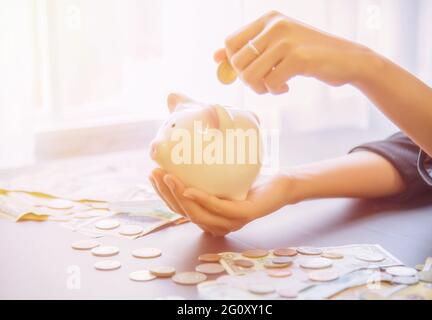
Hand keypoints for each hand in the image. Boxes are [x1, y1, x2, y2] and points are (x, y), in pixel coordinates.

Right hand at [149, 168, 291, 235]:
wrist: (279, 184)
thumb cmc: (247, 177)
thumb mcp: (218, 171)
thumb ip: (199, 163)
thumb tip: (180, 123)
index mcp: (207, 216)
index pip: (179, 208)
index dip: (162, 194)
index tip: (151, 174)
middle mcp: (215, 224)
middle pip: (183, 212)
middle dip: (165, 193)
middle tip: (154, 173)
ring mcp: (229, 222)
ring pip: (196, 213)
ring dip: (178, 195)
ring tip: (167, 177)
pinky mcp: (243, 215)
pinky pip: (218, 208)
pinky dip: (201, 199)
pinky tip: (188, 189)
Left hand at [214, 10, 371, 93]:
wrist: (348, 60)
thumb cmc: (310, 55)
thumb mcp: (277, 47)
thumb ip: (247, 50)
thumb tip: (214, 57)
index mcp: (268, 19)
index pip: (230, 42)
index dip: (234, 63)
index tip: (250, 71)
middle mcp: (275, 25)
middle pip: (237, 61)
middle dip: (247, 79)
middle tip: (264, 82)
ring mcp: (287, 41)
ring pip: (250, 75)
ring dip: (260, 87)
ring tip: (274, 85)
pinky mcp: (298, 58)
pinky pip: (270, 83)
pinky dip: (275, 90)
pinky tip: (286, 86)